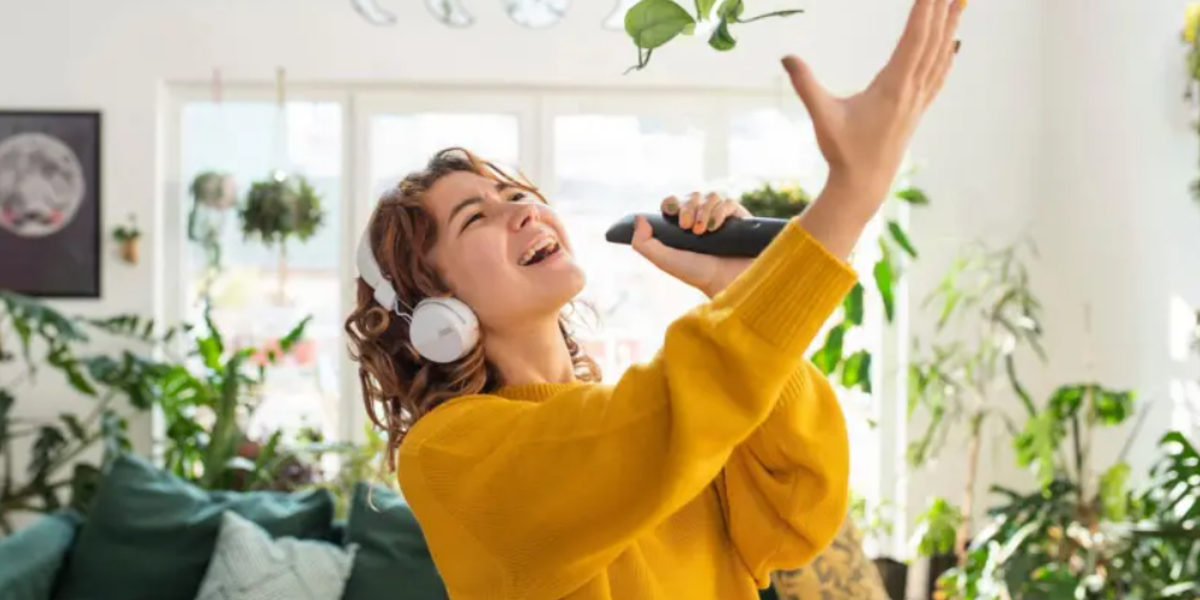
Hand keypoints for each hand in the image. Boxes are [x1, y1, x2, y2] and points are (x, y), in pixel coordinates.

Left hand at [632, 193, 754, 297]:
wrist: (727, 282)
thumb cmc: (696, 274)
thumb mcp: (664, 261)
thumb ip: (643, 244)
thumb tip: (639, 219)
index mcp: (682, 226)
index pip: (674, 202)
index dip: (671, 202)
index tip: (670, 211)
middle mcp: (702, 219)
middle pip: (692, 196)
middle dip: (688, 208)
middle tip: (687, 227)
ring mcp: (721, 218)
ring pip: (711, 196)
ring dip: (704, 210)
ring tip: (703, 231)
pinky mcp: (739, 219)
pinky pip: (729, 203)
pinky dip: (720, 211)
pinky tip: (715, 228)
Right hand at [783, 0, 962, 204]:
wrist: (865, 185)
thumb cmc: (843, 152)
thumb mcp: (822, 117)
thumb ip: (806, 85)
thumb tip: (786, 57)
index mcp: (893, 87)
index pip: (914, 39)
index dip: (924, 11)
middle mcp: (912, 90)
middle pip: (933, 41)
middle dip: (943, 9)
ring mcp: (918, 100)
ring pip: (940, 55)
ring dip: (950, 26)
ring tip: (960, 0)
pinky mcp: (917, 108)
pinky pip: (938, 74)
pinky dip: (947, 53)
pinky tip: (953, 43)